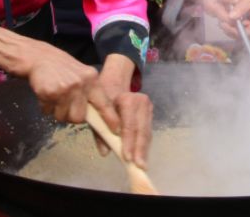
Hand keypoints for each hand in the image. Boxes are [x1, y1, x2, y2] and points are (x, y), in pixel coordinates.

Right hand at [0, 28, 107, 125]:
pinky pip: (49, 112)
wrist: (38, 56)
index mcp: (92, 79)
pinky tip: (46, 94)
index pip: (104, 103)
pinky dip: (46, 107)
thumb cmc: (61, 68)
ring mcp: (65, 89)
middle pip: (79, 118)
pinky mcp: (50, 93)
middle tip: (65, 105)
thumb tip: (96, 116)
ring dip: (57, 112)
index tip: (116, 130)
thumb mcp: (81, 75)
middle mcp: (81, 84)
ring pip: (63, 117)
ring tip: (55, 98)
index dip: (110, 118)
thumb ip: (89, 92)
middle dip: (71, 116)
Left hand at [98, 54, 152, 168]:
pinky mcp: (151, 114)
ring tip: (142, 165)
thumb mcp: (98, 110)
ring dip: (144, 150)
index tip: (127, 157)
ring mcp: (148, 108)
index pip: (129, 125)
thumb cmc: (105, 97)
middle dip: (139, 149)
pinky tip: (143, 157)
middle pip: (141, 130)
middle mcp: (142, 102)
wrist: (116, 83)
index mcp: (128, 99)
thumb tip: (105, 152)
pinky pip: (148, 132)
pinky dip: (145, 145)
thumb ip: (100, 132)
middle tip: (138, 166)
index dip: (128, 142)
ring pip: (147, 132)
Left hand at [226, 0, 249, 37]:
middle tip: (221, 23)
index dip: (234, 31)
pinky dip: (236, 28)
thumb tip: (231, 17)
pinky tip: (229, 22)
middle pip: (244, 36)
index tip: (224, 24)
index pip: (247, 33)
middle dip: (231, 31)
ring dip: (232, 30)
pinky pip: (244, 32)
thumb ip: (241, 8)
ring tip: (223, 23)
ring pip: (243, 35)